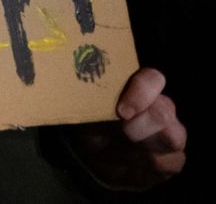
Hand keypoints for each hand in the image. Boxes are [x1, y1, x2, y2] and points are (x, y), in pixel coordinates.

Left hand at [69, 67, 185, 187]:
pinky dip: (146, 166)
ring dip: (142, 148)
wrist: (96, 159)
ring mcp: (172, 133)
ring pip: (173, 138)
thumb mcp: (83, 109)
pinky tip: (129, 163)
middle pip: (165, 111)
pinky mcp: (174, 159)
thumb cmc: (91, 124)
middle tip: (122, 132)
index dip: (142, 92)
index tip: (122, 111)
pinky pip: (171, 162)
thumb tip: (70, 84)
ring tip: (119, 150)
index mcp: (138, 87)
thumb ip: (85, 95)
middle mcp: (160, 106)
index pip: (153, 79)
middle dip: (140, 125)